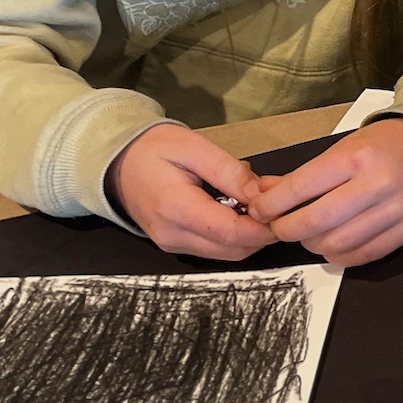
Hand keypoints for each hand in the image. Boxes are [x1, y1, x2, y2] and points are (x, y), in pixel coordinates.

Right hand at [106, 123, 273, 260]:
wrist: (116, 162)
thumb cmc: (153, 148)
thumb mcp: (194, 147)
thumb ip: (230, 173)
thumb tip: (263, 195)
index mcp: (176, 209)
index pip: (232, 233)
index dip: (265, 227)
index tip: (286, 210)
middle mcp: (173, 236)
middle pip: (233, 250)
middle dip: (263, 232)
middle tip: (280, 204)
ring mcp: (172, 244)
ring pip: (226, 254)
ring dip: (251, 236)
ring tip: (262, 205)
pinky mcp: (174, 245)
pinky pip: (214, 249)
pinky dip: (234, 236)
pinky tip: (241, 212)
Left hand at [246, 116, 402, 267]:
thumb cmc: (383, 145)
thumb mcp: (342, 148)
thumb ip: (303, 175)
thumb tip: (263, 195)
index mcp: (357, 157)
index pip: (302, 187)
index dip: (273, 204)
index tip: (259, 211)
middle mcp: (377, 184)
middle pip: (317, 221)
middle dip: (287, 229)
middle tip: (278, 228)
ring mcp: (396, 209)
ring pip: (338, 243)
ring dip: (312, 244)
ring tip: (308, 235)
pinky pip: (364, 255)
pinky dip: (339, 256)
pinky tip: (331, 245)